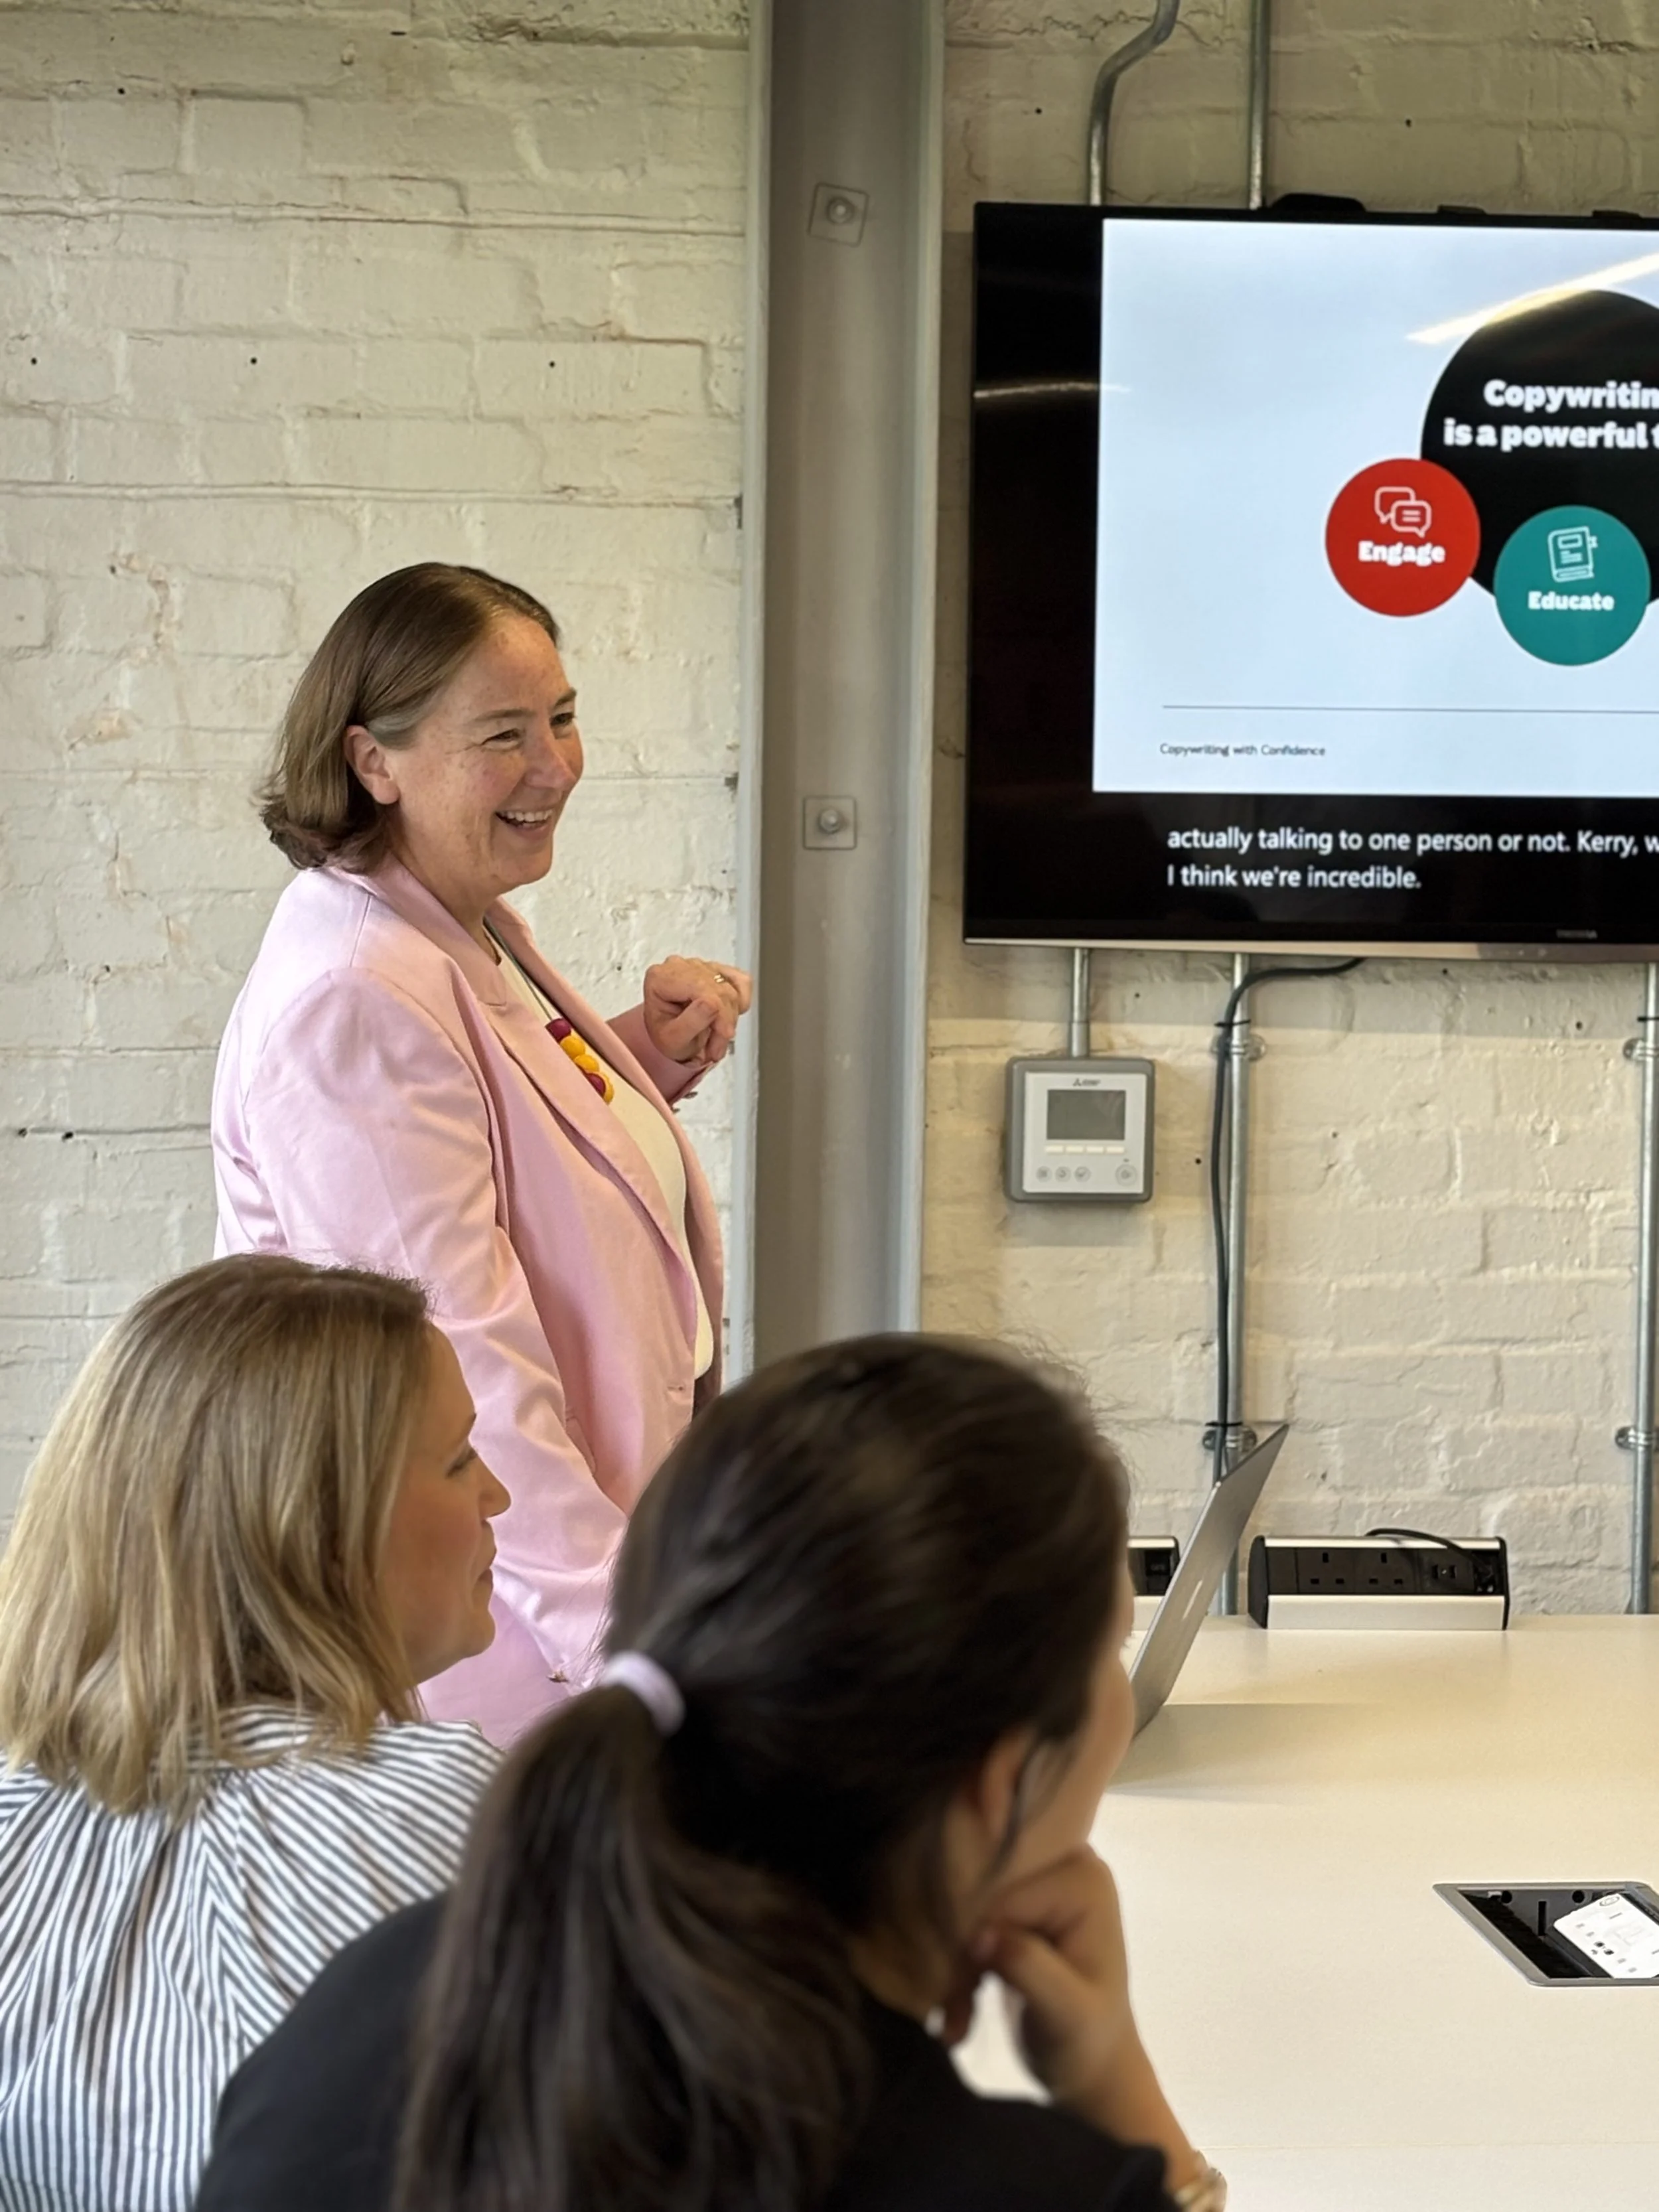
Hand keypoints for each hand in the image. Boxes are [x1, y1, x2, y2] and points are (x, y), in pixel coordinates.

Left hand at [641, 957, 752, 1067]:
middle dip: (725, 1021)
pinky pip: (741, 981)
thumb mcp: (672, 1039)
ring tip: (718, 1038)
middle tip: (717, 1046)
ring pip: (731, 987)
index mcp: (660, 978)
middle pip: (719, 988)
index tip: (725, 1035)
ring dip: (731, 1017)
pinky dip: (740, 1002)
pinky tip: (727, 1016)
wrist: (669, 1036)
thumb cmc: (667, 1037)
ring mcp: (699, 965)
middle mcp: (678, 966)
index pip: (702, 987)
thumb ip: (690, 1022)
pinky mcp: (716, 969)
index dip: (720, 1012)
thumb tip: (713, 1004)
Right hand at [972, 1848, 1133, 2110]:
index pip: (1005, 1893)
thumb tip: (978, 1936)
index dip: (975, 1936)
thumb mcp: (1065, 2012)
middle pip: (982, 1894)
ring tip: (958, 2023)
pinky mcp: (1017, 1904)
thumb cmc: (1088, 2040)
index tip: (960, 1991)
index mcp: (1082, 1877)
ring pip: (967, 1910)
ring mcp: (1038, 1881)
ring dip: (956, 1967)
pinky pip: (969, 1923)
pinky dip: (960, 1968)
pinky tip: (960, 2014)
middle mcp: (1061, 1864)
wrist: (1091, 2067)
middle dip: (961, 1955)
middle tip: (953, 2012)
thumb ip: (1028, 1967)